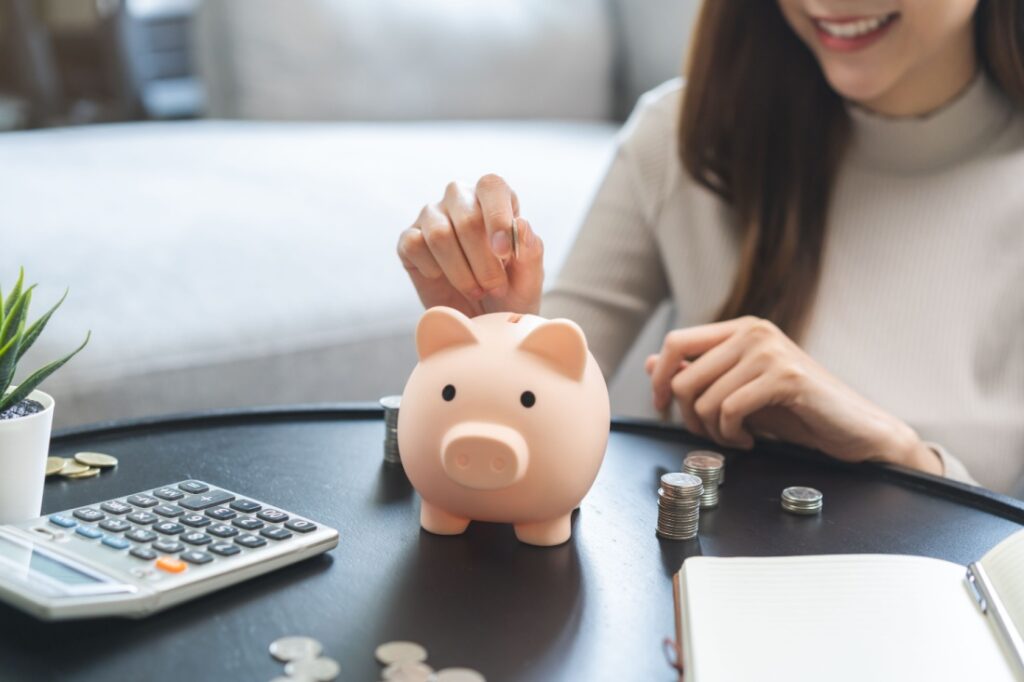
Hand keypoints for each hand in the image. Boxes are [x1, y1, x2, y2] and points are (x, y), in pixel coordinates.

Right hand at [397, 174, 543, 316]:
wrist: (480, 321)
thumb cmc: (509, 293)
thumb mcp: (529, 280)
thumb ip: (531, 251)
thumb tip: (521, 224)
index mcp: (494, 198)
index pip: (491, 186)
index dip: (498, 217)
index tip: (504, 254)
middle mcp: (460, 199)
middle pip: (467, 218)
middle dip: (484, 262)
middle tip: (495, 288)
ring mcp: (432, 217)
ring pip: (439, 234)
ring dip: (460, 272)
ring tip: (476, 291)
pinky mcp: (409, 239)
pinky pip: (414, 245)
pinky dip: (433, 270)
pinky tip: (444, 280)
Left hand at [644, 316, 942, 473]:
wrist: (854, 430)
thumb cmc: (796, 411)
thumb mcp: (739, 391)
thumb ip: (699, 375)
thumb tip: (651, 364)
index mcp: (740, 329)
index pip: (675, 343)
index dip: (661, 379)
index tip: (663, 408)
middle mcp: (753, 331)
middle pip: (684, 376)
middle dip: (688, 416)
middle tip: (710, 435)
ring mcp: (769, 351)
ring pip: (705, 398)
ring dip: (712, 431)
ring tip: (735, 439)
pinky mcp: (785, 376)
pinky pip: (729, 411)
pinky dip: (731, 435)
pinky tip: (749, 441)